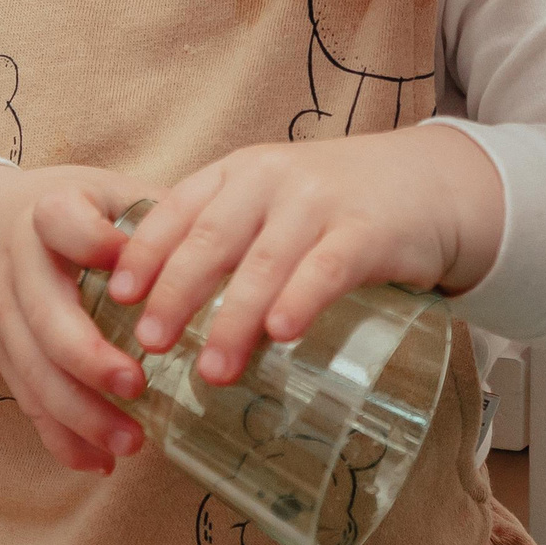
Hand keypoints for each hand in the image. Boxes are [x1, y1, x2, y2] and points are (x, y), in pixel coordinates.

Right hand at [0, 162, 160, 473]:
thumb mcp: (107, 192)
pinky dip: (61, 439)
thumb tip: (234, 257)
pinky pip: (27, 402)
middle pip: (45, 316)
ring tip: (132, 443)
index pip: (61, 222)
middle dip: (89, 358)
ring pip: (33, 372)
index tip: (129, 272)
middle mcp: (18, 264)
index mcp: (49, 212)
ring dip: (81, 414)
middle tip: (137, 386)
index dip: (92, 243)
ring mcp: (2, 313)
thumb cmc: (71, 211)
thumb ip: (159, 217)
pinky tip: (99, 463)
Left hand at [102, 129, 503, 385]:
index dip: (143, 253)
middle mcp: (270, 180)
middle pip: (211, 238)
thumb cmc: (335, 204)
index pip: (176, 209)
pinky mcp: (368, 230)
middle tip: (151, 344)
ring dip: (234, 318)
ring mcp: (319, 202)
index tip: (116, 297)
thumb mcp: (272, 203)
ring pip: (264, 261)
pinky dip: (301, 298)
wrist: (429, 181)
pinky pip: (327, 266)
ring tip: (213, 370)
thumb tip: (167, 316)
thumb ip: (229, 241)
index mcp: (237, 174)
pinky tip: (281, 334)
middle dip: (175, 293)